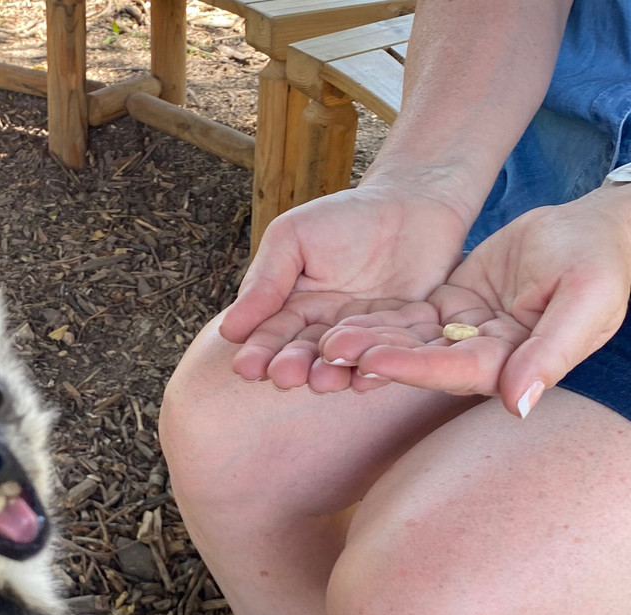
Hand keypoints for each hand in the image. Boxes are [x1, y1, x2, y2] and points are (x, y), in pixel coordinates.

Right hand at [219, 182, 469, 389]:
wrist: (415, 203)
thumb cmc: (346, 217)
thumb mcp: (293, 238)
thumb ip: (266, 281)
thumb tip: (230, 330)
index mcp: (294, 309)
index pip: (272, 334)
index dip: (258, 352)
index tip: (245, 368)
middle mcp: (326, 330)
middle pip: (305, 354)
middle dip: (292, 367)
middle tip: (282, 377)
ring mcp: (364, 338)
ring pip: (343, 361)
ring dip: (331, 374)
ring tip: (321, 381)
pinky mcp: (403, 340)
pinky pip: (389, 358)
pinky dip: (378, 370)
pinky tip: (365, 379)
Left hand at [319, 188, 630, 414]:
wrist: (597, 229)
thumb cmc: (600, 260)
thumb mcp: (586, 298)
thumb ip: (551, 352)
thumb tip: (516, 405)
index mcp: (516, 362)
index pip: (456, 371)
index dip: (412, 368)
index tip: (370, 362)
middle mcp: (485, 357)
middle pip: (421, 362)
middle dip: (374, 358)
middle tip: (327, 353)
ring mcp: (465, 335)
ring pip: (408, 342)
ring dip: (367, 341)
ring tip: (323, 339)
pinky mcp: (451, 311)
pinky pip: (409, 318)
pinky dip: (377, 320)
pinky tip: (340, 320)